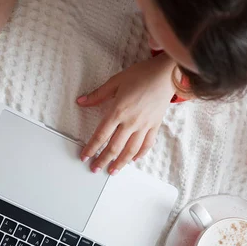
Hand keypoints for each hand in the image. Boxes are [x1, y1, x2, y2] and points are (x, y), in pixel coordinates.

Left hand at [77, 54, 176, 173]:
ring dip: (120, 163)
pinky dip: (139, 154)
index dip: (91, 148)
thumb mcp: (115, 81)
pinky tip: (133, 160)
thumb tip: (81, 102)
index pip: (101, 135)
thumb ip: (98, 95)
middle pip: (114, 147)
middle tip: (95, 169)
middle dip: (103, 160)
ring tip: (112, 171)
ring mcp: (144, 125)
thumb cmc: (141, 75)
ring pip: (130, 150)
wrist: (166, 74)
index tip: (84, 156)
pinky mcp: (155, 126)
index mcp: (118, 111)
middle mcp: (131, 121)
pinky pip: (146, 144)